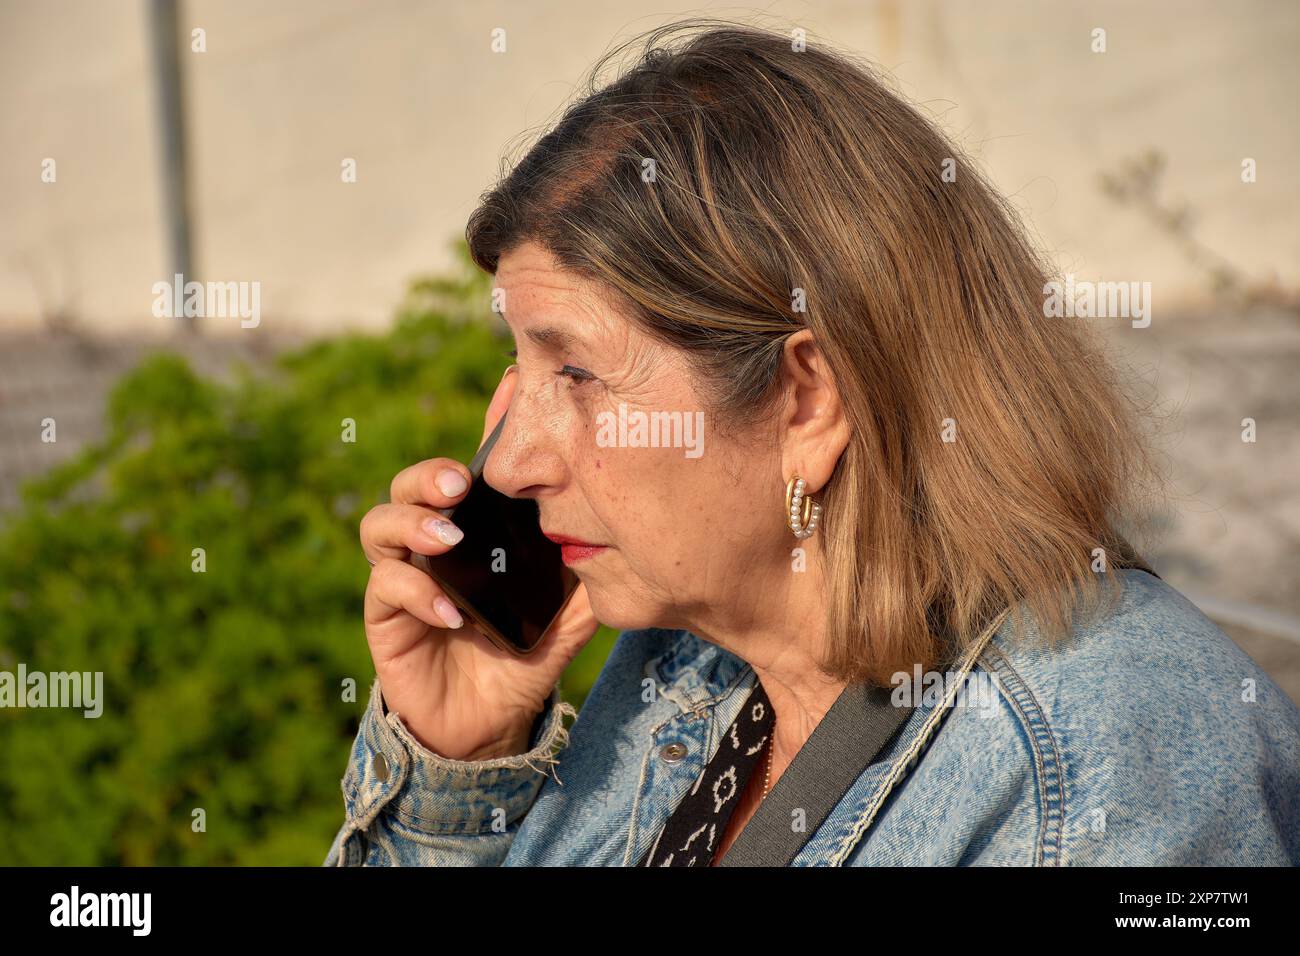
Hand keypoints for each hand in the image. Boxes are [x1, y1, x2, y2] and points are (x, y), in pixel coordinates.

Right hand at [358, 366, 598, 758]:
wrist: (488, 725)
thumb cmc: (521, 658)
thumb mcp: (564, 619)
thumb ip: (585, 583)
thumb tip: (620, 544)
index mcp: (477, 531)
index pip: (479, 470)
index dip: (493, 426)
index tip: (513, 386)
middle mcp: (435, 543)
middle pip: (413, 486)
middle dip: (432, 474)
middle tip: (461, 482)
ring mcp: (404, 575)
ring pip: (382, 524)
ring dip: (414, 524)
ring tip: (449, 540)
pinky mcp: (384, 617)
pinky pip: (386, 589)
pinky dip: (417, 594)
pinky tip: (451, 612)